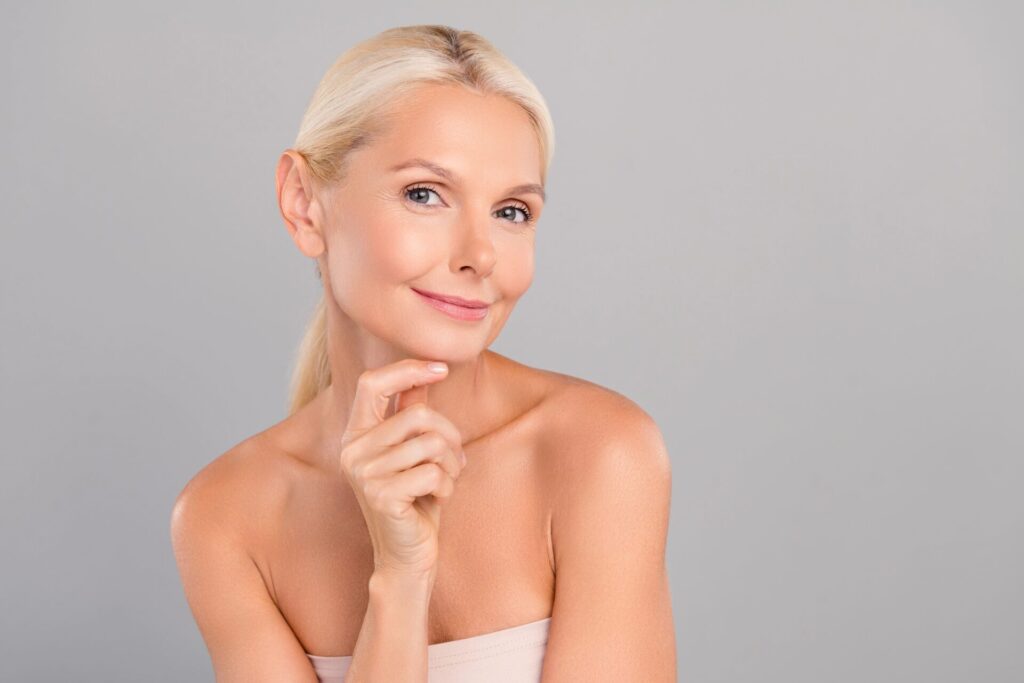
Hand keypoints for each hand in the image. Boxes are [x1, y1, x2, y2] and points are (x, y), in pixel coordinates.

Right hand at [337, 358, 466, 579]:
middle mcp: (352, 450)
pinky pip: (432, 472)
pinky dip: (447, 486)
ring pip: (431, 443)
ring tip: (446, 480)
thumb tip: (424, 373)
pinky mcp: (380, 495)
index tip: (441, 368)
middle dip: (450, 435)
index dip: (407, 369)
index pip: (371, 383)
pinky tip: (438, 499)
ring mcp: (363, 473)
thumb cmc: (415, 501)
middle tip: (456, 459)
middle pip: (417, 414)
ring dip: (452, 464)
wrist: (407, 555)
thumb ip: (411, 414)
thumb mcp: (414, 452)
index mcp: (356, 434)